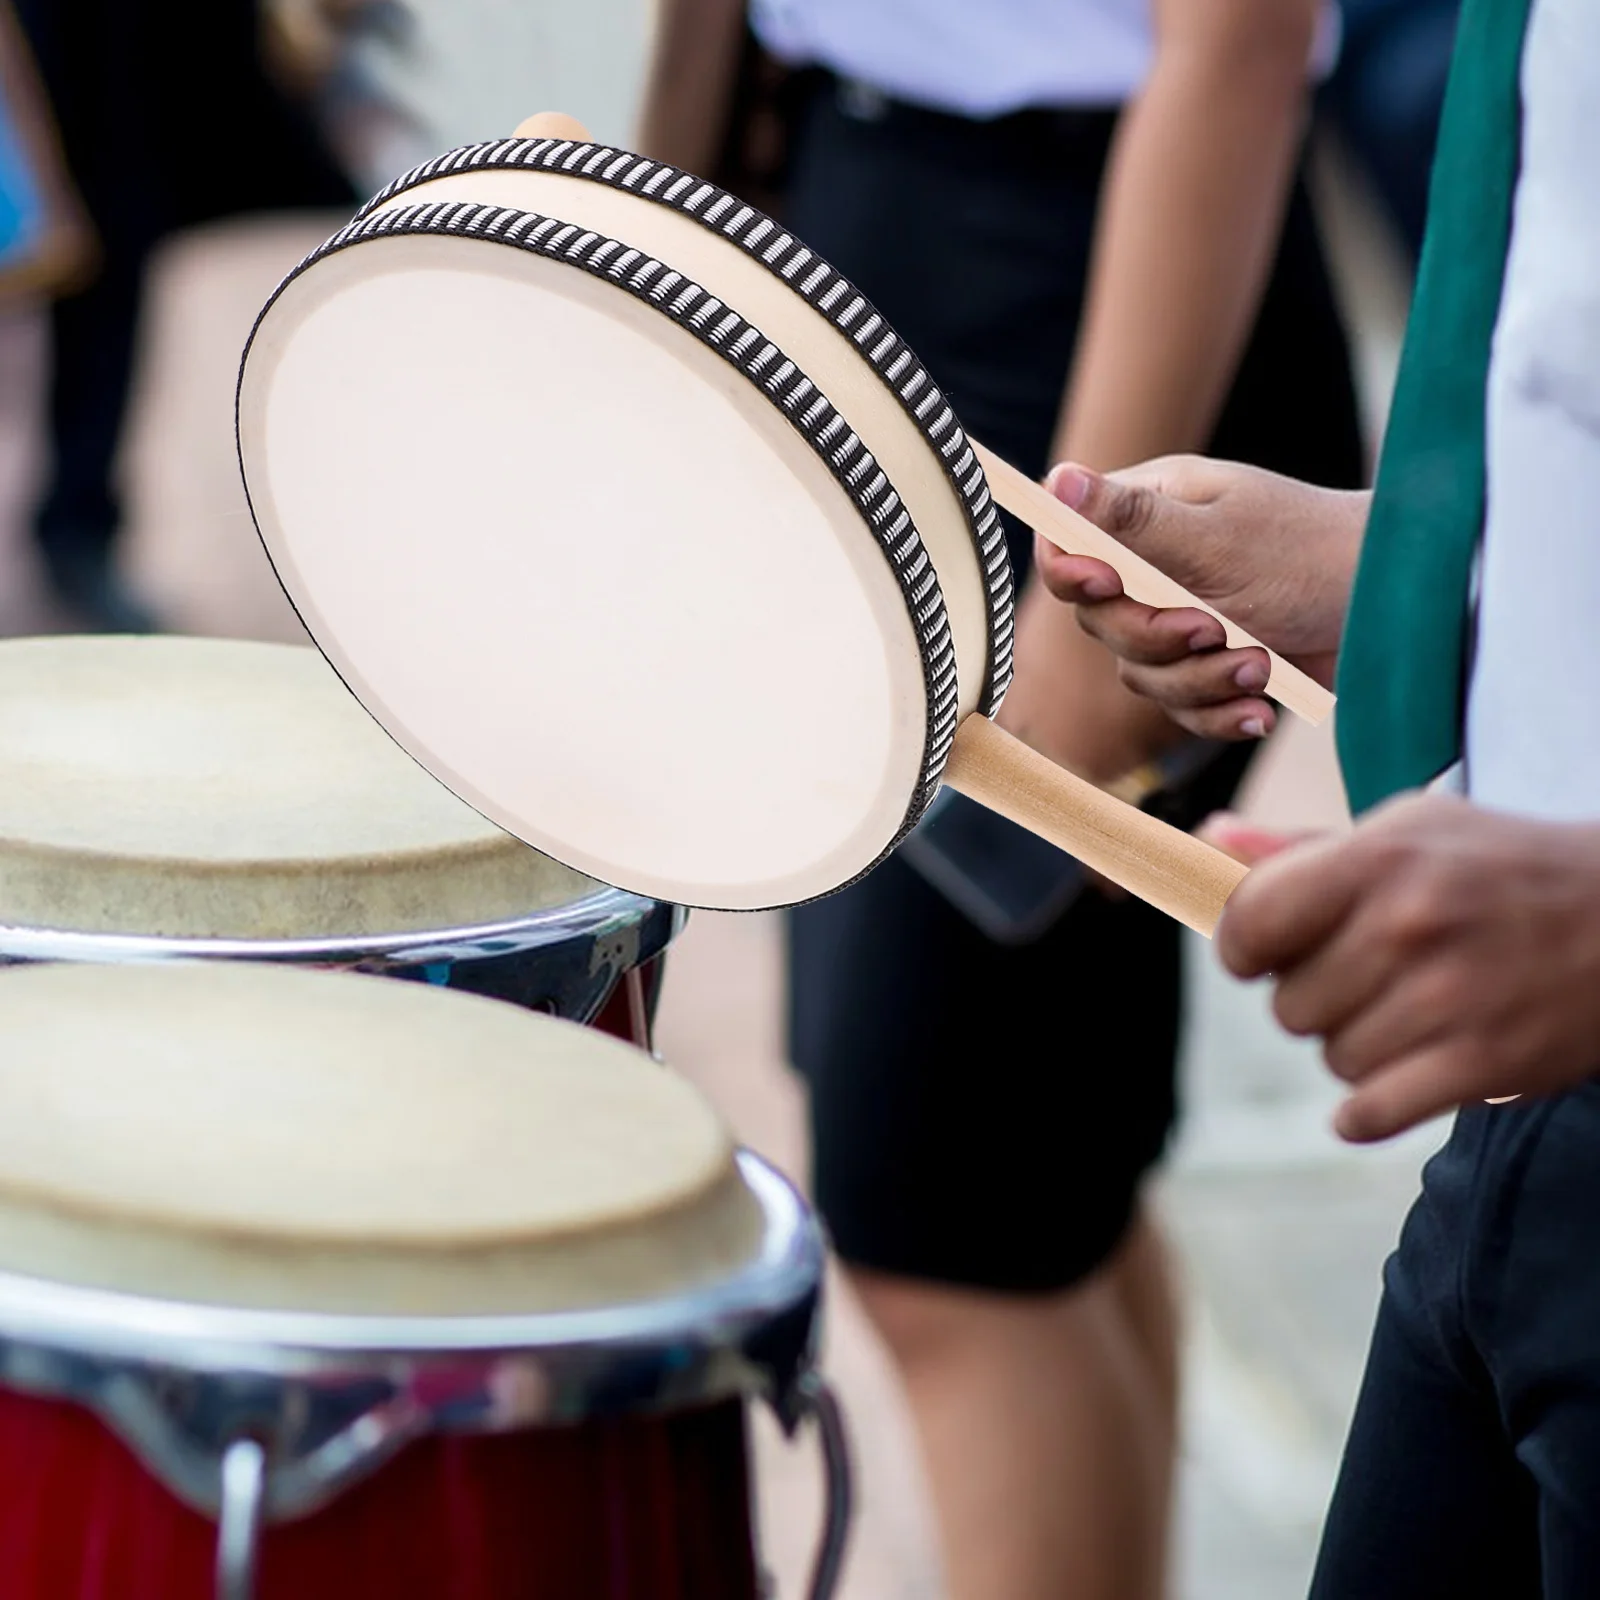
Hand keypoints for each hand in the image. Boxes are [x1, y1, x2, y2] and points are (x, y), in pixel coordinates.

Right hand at [1034, 455, 1366, 741]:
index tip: (1106, 585)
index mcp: (1150, 514)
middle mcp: (1157, 567)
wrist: (1398, 606)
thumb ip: (1133, 519)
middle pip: (1100, 623)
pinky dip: (1220, 713)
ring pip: (1140, 674)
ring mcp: (1183, 620)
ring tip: (1260, 667)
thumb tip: (1057, 480)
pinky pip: (1183, 708)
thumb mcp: (1218, 535)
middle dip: (1157, 639)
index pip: (1068, 545)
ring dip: (1200, 680)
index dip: (1071, 572)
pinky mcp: (1213, 668)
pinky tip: (1262, 708)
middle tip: (1213, 629)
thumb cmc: (1313, 551)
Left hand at [1212, 794, 1599, 1141]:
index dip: (1242, 947)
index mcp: (1378, 857)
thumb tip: (1210, 839)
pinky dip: (1368, 1111)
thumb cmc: (1499, 870)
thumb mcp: (1409, 832)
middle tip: (1368, 977)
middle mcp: (1406, 924)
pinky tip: (1396, 1080)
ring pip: (1330, 1057)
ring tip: (1409, 1012)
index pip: (1247, 923)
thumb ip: (1300, 848)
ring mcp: (1447, 998)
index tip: (1265, 951)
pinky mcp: (1483, 1063)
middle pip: (1285, 1003)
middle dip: (1313, 997)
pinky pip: (1368, 1113)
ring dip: (1356, 1045)